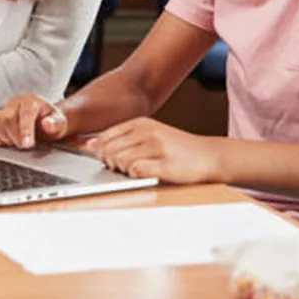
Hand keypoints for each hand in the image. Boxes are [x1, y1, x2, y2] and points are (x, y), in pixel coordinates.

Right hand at [0, 94, 68, 148]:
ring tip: (18, 142)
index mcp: (31, 100)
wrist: (45, 122)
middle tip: (26, 146)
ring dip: (6, 138)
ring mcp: (2, 111)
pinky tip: (7, 142)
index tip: (27, 144)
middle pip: (7, 120)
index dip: (25, 130)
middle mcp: (15, 103)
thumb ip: (56, 123)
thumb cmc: (51, 122)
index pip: (25, 113)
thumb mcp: (60, 123)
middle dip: (16, 138)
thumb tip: (48, 124)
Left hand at [87, 117, 222, 184]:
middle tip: (124, 168)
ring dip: (123, 171)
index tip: (110, 160)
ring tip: (136, 170)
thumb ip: (121, 138)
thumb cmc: (176, 148)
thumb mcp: (148, 134)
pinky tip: (144, 173)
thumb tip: (90, 145)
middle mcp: (147, 131)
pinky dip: (135, 175)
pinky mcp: (166, 164)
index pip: (104, 138)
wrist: (209, 155)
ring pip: (120, 161)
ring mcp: (157, 147)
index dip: (103, 153)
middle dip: (110, 163)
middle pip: (109, 151)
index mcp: (140, 123)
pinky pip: (136, 170)